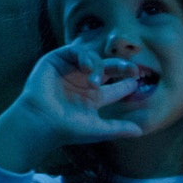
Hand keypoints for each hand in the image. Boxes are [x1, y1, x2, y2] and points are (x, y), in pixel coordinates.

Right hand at [0, 44, 141, 170]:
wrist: (42, 122)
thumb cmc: (67, 128)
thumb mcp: (98, 128)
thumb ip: (118, 128)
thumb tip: (140, 131)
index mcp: (93, 98)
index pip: (115, 87)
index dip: (127, 84)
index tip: (137, 81)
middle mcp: (83, 82)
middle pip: (107, 68)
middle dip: (121, 68)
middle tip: (133, 70)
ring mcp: (70, 71)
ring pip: (93, 58)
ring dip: (99, 66)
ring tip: (95, 80)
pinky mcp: (56, 61)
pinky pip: (74, 50)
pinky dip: (83, 56)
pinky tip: (86, 67)